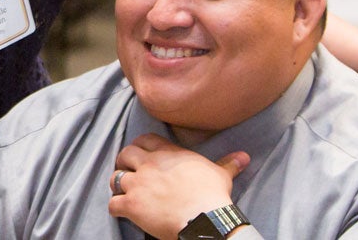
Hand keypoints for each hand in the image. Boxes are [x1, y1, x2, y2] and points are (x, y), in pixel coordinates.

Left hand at [107, 134, 248, 238]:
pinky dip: (115, 208)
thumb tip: (244, 156)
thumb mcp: (221, 175)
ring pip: (115, 178)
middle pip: (125, 154)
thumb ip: (228, 163)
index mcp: (168, 154)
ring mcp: (138, 184)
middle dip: (124, 162)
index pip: (145, 140)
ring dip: (117, 185)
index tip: (141, 154)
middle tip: (128, 171)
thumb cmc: (212, 195)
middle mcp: (149, 165)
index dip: (140, 146)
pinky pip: (113, 204)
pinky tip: (121, 211)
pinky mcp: (132, 205)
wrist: (204, 218)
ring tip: (122, 191)